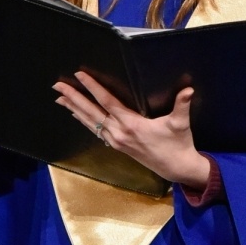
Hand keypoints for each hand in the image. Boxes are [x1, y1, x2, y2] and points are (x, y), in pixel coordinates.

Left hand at [53, 70, 211, 187]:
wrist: (177, 168)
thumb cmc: (178, 144)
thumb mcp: (180, 124)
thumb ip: (182, 105)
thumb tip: (188, 89)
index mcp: (131, 124)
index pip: (107, 102)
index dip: (93, 88)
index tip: (80, 76)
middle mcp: (119, 132)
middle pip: (91, 112)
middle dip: (73, 97)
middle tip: (57, 85)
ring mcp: (116, 141)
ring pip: (90, 122)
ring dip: (74, 109)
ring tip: (60, 98)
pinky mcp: (118, 146)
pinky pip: (96, 131)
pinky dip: (84, 121)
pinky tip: (77, 115)